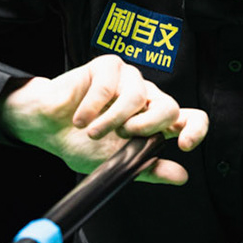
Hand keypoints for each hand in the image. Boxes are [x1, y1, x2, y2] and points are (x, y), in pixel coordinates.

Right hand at [0, 57, 207, 184]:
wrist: (47, 127)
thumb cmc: (80, 142)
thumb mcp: (117, 163)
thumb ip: (148, 167)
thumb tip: (182, 176)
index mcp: (155, 121)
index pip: (191, 118)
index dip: (195, 130)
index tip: (182, 145)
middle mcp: (147, 98)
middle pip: (169, 106)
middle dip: (146, 126)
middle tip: (122, 136)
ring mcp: (129, 80)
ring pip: (137, 96)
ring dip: (111, 120)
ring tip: (91, 132)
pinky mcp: (108, 66)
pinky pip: (108, 85)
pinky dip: (91, 107)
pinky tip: (79, 118)